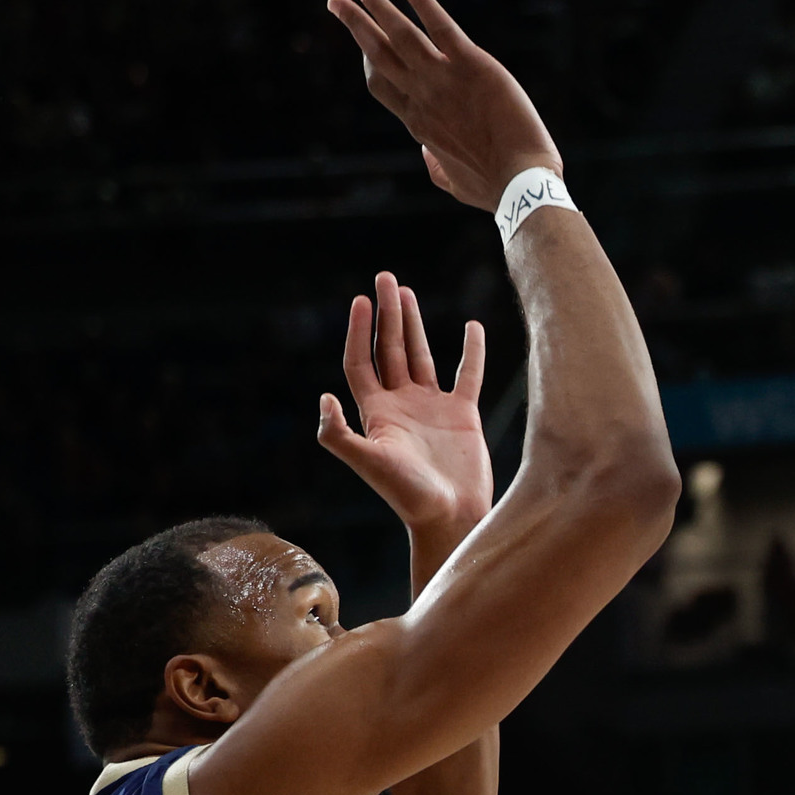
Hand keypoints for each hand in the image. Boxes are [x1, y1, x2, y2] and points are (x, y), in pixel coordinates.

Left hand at [317, 273, 492, 539]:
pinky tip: (472, 326)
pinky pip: (468, 374)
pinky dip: (471, 351)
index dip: (359, 331)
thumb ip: (340, 435)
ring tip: (406, 293)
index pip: (361, 362)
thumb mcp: (370, 463)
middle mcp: (401, 405)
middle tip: (385, 278)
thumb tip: (323, 397)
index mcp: (376, 413)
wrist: (451, 516)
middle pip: (388, 350)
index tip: (361, 300)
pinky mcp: (463, 414)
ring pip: (420, 356)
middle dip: (386, 314)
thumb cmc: (408, 496)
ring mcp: (432, 408)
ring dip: (413, 325)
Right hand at [324, 0, 561, 210]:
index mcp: (418, 123)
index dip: (369, 60)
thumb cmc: (494, 188)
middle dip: (354, 25)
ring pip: (399, 35)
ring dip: (375, 7)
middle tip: (335, 1)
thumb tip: (426, 155)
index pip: (381, 84)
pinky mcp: (472, 66)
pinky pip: (441, 26)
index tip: (364, 44)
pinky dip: (421, 2)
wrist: (521, 184)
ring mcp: (442, 80)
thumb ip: (435, 167)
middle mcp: (422, 97)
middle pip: (378, 54)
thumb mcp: (454, 183)